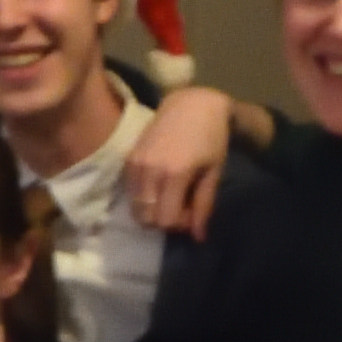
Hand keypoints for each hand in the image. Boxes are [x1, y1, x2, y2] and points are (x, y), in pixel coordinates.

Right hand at [125, 82, 240, 235]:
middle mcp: (149, 170)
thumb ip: (204, 205)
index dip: (180, 224)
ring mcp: (135, 164)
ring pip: (135, 207)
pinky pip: (130, 191)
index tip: (193, 213)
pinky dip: (143, 197)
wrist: (192, 104)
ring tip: (170, 197)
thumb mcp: (213, 173)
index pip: (165, 219)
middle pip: (146, 217)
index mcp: (174, 174)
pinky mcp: (128, 159)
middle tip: (181, 206)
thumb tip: (199, 238)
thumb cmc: (211, 138)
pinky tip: (159, 185)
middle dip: (164, 220)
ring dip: (152, 210)